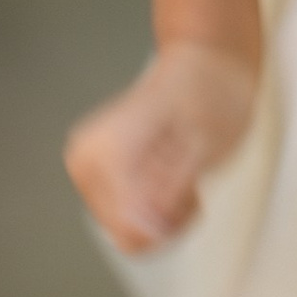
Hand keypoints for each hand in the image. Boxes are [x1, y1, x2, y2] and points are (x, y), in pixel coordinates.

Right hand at [64, 41, 258, 252]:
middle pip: (127, 234)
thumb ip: (172, 190)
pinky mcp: (96, 175)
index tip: (193, 185)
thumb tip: (146, 229)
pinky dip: (156, 205)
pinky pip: (125, 217)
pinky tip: (169, 174)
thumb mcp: (207, 145)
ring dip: (165, 211)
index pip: (131, 230)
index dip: (174, 219)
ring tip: (182, 169)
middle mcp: (85, 159)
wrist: (203, 62)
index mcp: (106, 151)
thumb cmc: (211, 92)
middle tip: (192, 176)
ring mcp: (87, 168)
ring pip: (127, 230)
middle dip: (169, 217)